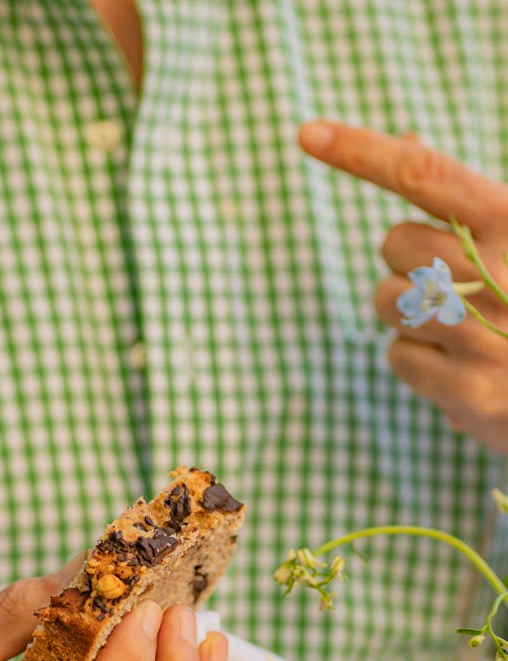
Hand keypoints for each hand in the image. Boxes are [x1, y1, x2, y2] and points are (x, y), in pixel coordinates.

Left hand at [299, 119, 507, 452]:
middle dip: (408, 260)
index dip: (361, 151)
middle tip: (455, 283)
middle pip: (395, 242)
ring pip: (386, 301)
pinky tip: (461, 365)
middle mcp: (504, 273)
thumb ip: (462, 197)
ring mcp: (487, 337)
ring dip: (408, 312)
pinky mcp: (471, 392)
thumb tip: (407, 142)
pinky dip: (419, 360)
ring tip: (459, 326)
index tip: (306, 133)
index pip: (426, 175)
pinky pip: (398, 356)